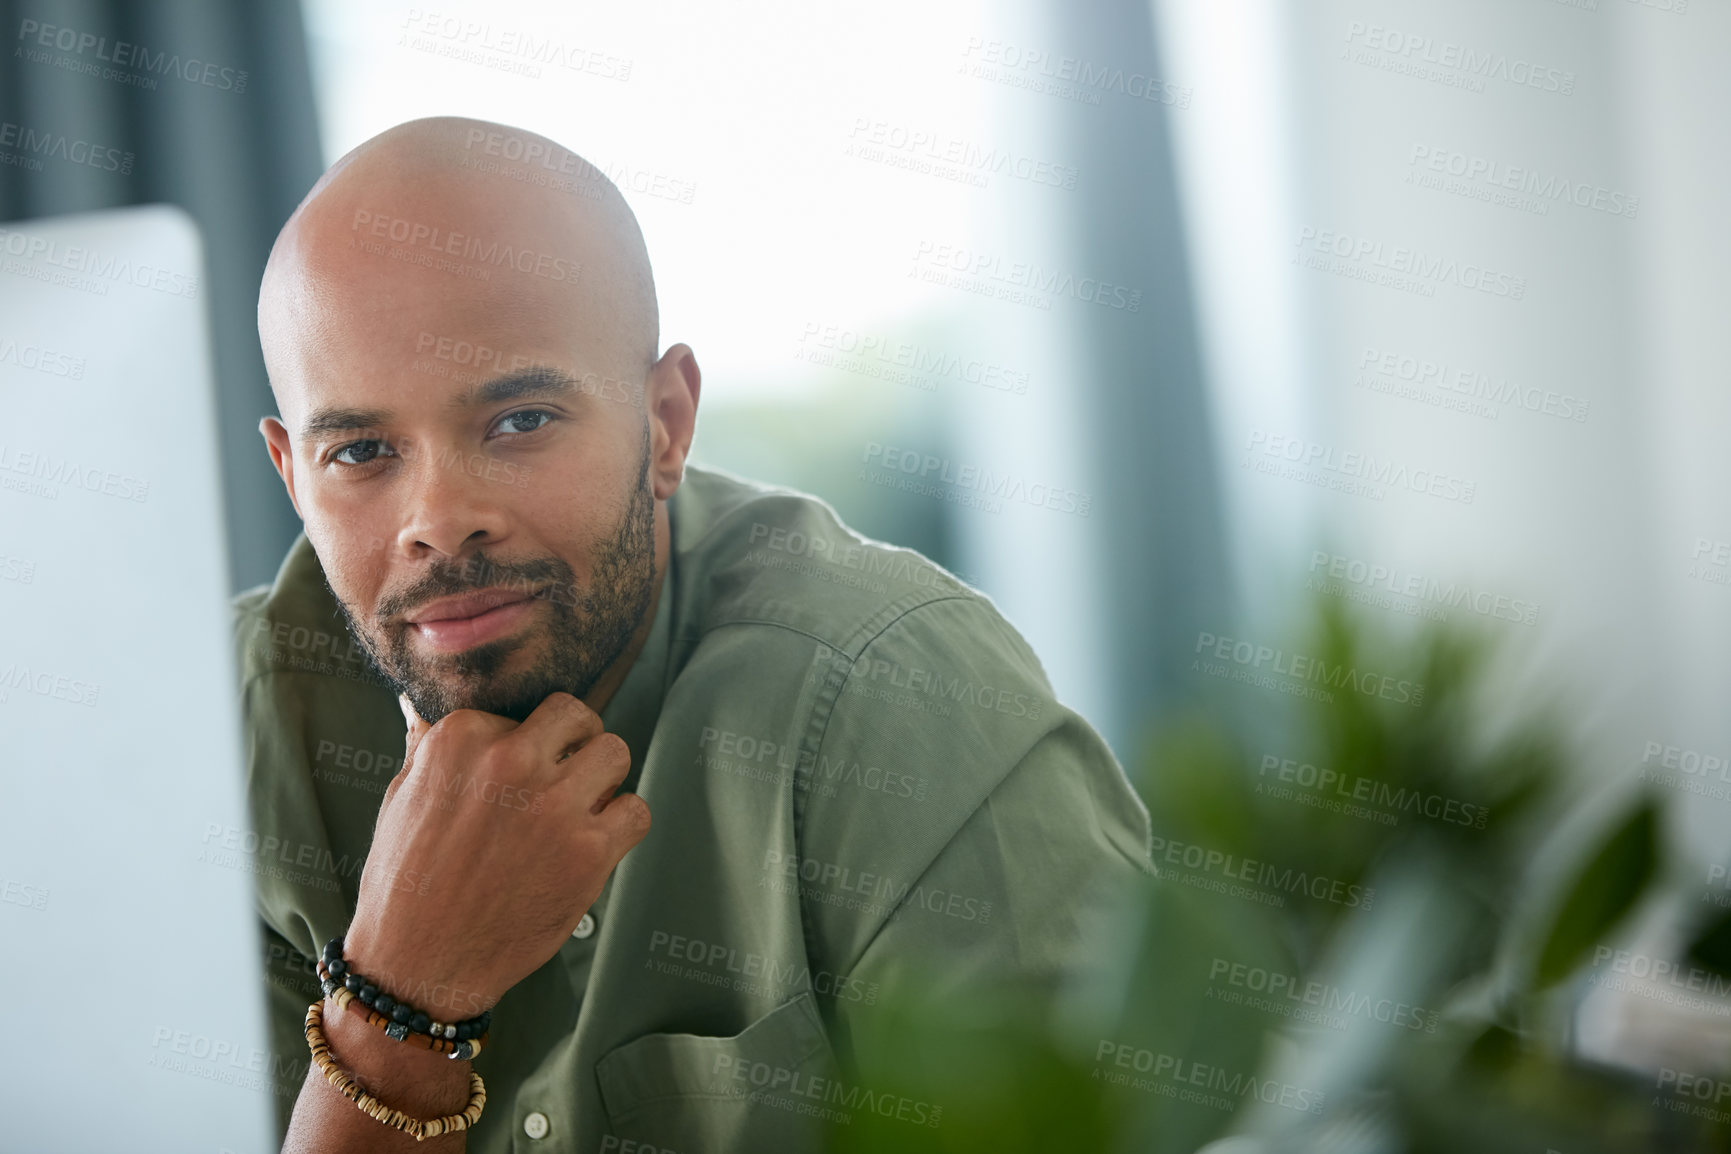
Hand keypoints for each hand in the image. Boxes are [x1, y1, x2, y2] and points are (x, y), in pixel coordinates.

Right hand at [341, 692, 649, 1017]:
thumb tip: (422, 712)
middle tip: (566, 776)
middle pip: (579, 717)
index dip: (529, 744)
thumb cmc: (405, 883)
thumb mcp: (400, 799)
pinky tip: (598, 841)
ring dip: (604, 779)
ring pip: (616, 753)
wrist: (418, 963)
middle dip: (577, 743)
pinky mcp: (588, 851)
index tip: (518, 776)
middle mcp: (512, 760)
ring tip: (582, 808)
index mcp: (462, 738)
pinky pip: (636, 811)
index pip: (527, 712)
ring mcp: (554, 805)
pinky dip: (623, 825)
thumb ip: (427, 750)